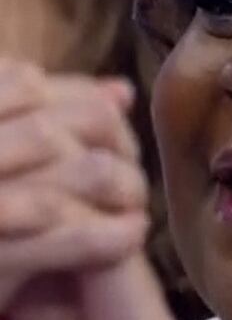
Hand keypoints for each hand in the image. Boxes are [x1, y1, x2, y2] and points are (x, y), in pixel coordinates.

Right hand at [0, 62, 175, 319]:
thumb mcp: (10, 166)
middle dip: (106, 145)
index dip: (79, 103)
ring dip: (118, 186)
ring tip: (131, 205)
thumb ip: (52, 117)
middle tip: (124, 176)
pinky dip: (109, 232)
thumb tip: (120, 92)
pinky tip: (130, 236)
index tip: (107, 136)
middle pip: (54, 126)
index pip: (20, 83)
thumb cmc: (3, 234)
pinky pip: (65, 230)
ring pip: (75, 169)